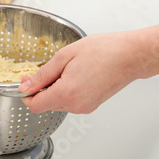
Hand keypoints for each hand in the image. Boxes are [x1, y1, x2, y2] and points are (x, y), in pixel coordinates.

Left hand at [19, 22, 158, 113]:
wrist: (131, 56)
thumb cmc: (104, 51)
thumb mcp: (65, 56)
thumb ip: (42, 74)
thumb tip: (26, 86)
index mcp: (66, 93)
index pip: (34, 106)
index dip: (27, 93)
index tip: (28, 80)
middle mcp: (75, 106)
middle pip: (46, 104)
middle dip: (44, 88)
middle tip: (55, 67)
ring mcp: (85, 108)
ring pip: (58, 102)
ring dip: (57, 88)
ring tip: (71, 68)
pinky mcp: (92, 105)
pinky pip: (71, 101)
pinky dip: (69, 90)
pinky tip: (79, 74)